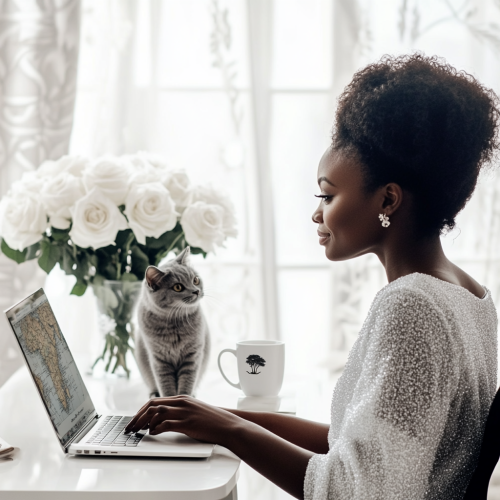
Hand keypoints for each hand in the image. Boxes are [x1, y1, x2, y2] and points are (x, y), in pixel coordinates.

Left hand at [124, 395, 241, 444]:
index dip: (140, 411)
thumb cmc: (211, 420)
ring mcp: (185, 412)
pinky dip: (156, 428)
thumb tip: (161, 420)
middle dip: (137, 417)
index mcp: (182, 398)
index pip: (154, 401)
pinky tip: (152, 433)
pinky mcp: (188, 422)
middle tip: (130, 428)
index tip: (133, 421)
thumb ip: (179, 411)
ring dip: (143, 423)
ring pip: (157, 412)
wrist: (227, 424)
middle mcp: (182, 402)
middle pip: (152, 405)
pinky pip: (167, 423)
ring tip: (137, 431)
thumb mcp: (193, 410)